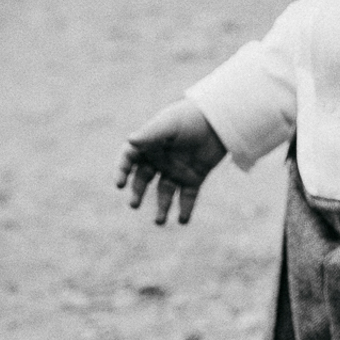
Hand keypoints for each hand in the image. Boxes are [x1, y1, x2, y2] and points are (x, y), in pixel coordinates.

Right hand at [115, 99, 226, 224]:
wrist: (219, 120)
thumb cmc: (190, 117)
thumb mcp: (169, 124)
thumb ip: (151, 134)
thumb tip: (130, 140)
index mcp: (149, 145)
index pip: (129, 160)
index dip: (122, 171)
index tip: (120, 184)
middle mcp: (160, 160)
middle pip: (143, 180)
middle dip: (137, 193)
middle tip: (134, 204)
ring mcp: (177, 170)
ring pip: (164, 194)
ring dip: (162, 208)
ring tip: (160, 222)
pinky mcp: (194, 178)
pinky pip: (187, 197)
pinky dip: (184, 210)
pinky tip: (182, 220)